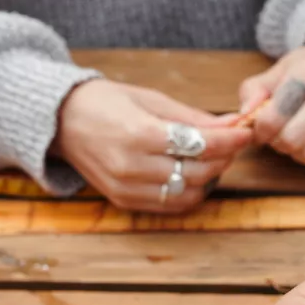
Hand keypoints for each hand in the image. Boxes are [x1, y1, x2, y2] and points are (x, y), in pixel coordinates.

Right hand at [54, 80, 253, 212]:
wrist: (59, 121)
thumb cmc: (105, 103)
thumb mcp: (150, 99)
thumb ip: (192, 116)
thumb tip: (233, 123)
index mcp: (139, 134)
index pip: (201, 144)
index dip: (230, 139)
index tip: (245, 132)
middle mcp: (132, 166)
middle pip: (200, 171)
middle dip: (223, 157)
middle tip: (230, 143)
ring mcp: (127, 188)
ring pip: (189, 193)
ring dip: (209, 177)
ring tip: (211, 158)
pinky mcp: (124, 201)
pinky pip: (171, 205)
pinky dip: (189, 192)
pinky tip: (192, 175)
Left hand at [239, 29, 304, 173]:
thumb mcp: (280, 68)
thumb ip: (253, 91)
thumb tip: (244, 118)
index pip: (274, 117)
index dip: (261, 129)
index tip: (263, 125)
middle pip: (293, 140)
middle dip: (279, 143)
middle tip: (280, 134)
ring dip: (300, 154)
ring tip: (299, 140)